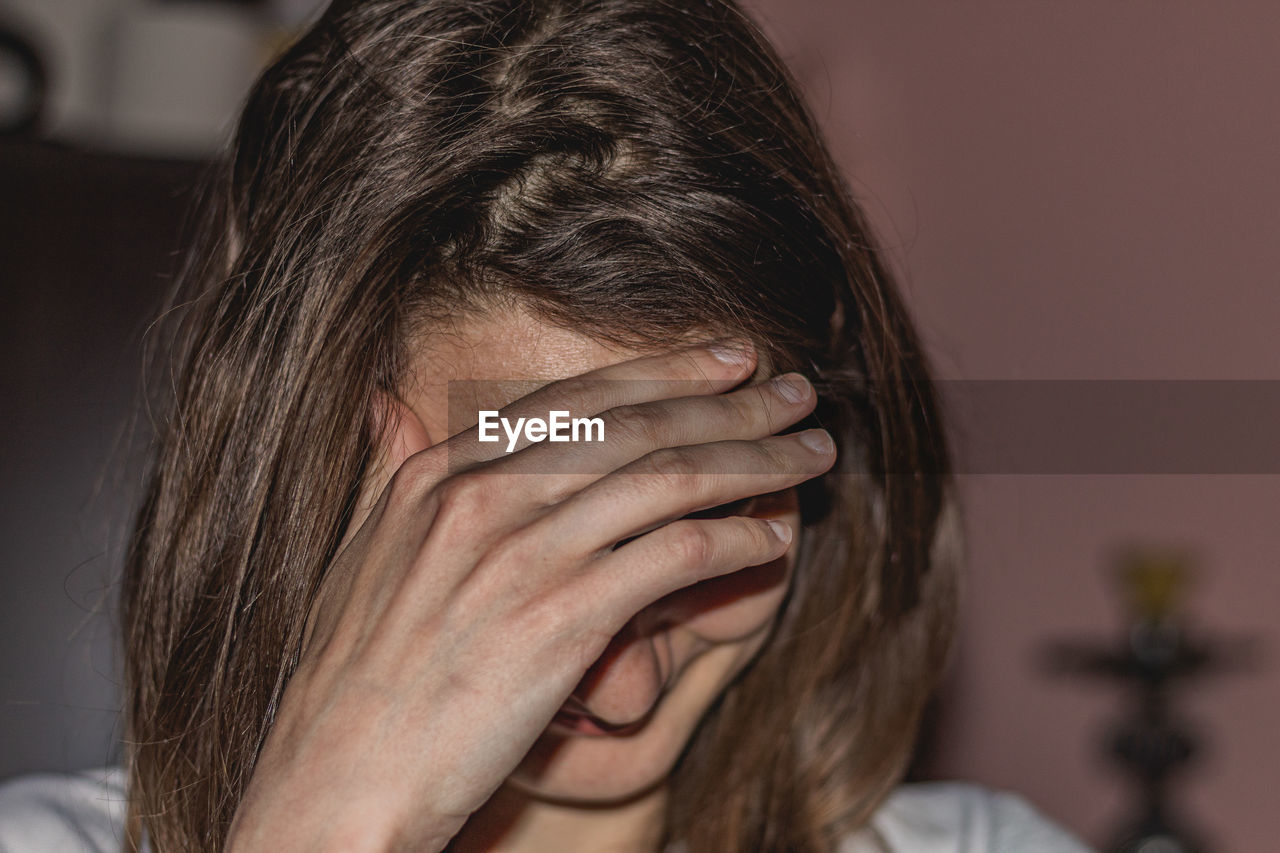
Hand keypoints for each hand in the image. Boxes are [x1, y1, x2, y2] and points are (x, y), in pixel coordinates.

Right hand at [224, 345, 835, 851]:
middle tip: (794, 390)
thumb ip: (388, 470)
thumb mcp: (357, 554)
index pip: (575, 397)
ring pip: (668, 476)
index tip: (723, 361)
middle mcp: (482, 495)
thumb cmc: (351, 686)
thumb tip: (385, 401)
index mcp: (439, 474)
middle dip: (729, 400)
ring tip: (811, 453)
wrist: (334, 784)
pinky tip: (773, 541)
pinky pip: (674, 554)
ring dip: (754, 459)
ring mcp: (521, 552)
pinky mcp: (559, 617)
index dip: (663, 371)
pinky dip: (735, 541)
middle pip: (635, 423)